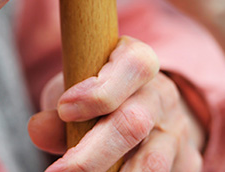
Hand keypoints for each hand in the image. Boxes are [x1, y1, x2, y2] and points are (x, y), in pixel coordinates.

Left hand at [28, 37, 203, 170]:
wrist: (137, 115)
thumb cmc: (94, 101)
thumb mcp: (72, 94)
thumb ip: (56, 114)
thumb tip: (38, 128)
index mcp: (137, 63)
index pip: (134, 66)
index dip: (101, 90)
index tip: (65, 110)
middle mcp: (163, 95)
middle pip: (134, 123)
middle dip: (91, 155)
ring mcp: (178, 132)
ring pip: (153, 163)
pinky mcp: (186, 162)